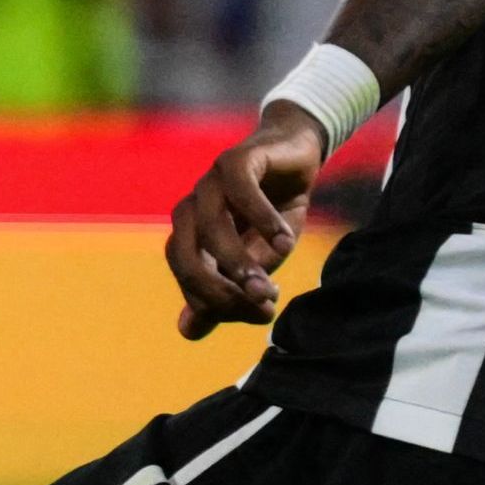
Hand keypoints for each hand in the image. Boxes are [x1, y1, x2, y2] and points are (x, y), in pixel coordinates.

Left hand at [166, 103, 330, 335]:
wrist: (298, 152)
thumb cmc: (276, 209)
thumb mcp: (260, 256)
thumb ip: (231, 291)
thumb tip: (187, 331)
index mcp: (191, 234)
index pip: (188, 276)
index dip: (216, 301)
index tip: (259, 315)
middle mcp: (192, 209)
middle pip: (185, 254)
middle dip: (217, 288)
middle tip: (258, 305)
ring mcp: (210, 182)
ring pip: (210, 225)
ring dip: (238, 260)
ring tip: (268, 286)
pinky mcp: (237, 158)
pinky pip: (241, 190)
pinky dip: (261, 219)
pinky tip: (284, 242)